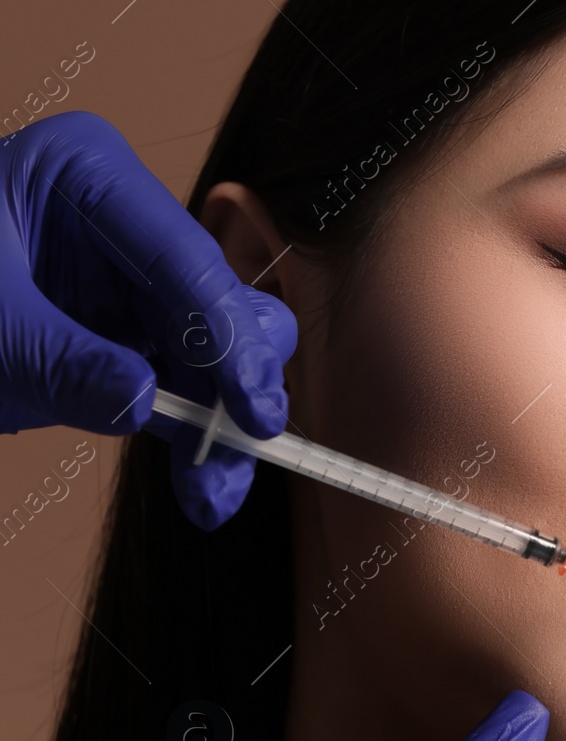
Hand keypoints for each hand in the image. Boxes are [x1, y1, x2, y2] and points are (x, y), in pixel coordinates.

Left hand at [0, 110, 294, 528]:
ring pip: (217, 355)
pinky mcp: (126, 338)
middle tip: (238, 449)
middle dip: (235, 384)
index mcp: (87, 175)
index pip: (184, 258)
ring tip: (212, 490)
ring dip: (221, 424)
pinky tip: (202, 484)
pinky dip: (192, 436)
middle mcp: (127, 226)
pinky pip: (182, 387)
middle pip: (219, 305)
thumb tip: (145, 403)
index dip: (230, 337)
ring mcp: (131, 284)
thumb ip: (61, 362)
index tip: (254, 407)